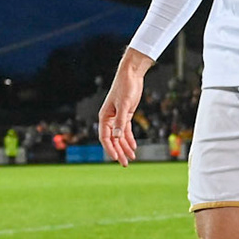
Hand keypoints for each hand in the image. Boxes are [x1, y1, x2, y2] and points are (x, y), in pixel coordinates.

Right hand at [98, 49, 150, 166]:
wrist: (131, 75)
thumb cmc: (125, 87)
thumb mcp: (124, 105)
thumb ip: (121, 121)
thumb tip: (117, 136)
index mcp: (104, 117)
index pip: (105, 137)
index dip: (110, 149)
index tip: (116, 158)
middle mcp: (109, 119)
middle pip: (113, 140)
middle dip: (119, 152)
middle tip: (125, 163)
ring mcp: (117, 117)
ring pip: (120, 136)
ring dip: (125, 147)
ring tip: (131, 158)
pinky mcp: (125, 114)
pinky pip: (126, 130)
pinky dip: (129, 139)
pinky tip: (133, 147)